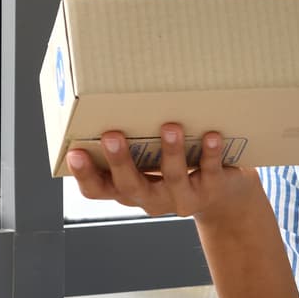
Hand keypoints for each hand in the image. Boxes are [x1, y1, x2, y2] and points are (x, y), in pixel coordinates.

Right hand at [67, 126, 262, 221]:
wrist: (223, 197)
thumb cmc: (175, 169)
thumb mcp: (148, 161)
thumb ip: (132, 143)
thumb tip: (112, 98)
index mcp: (128, 190)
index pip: (97, 190)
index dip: (85, 175)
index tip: (75, 153)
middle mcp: (151, 199)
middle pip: (130, 186)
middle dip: (120, 161)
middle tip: (111, 135)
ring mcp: (183, 197)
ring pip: (173, 178)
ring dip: (170, 152)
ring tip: (169, 127)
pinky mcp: (212, 190)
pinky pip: (210, 172)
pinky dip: (210, 153)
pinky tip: (211, 135)